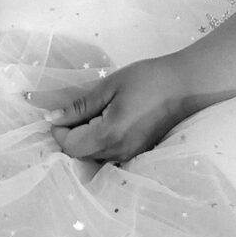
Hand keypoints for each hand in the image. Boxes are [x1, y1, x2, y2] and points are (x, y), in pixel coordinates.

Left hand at [46, 55, 193, 162]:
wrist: (183, 86)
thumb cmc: (145, 80)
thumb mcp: (108, 87)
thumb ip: (80, 106)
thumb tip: (52, 118)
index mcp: (109, 136)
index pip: (70, 146)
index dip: (58, 131)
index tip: (58, 112)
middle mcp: (118, 153)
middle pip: (80, 154)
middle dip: (70, 134)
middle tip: (74, 109)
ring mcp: (130, 156)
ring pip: (94, 156)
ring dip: (84, 138)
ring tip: (90, 112)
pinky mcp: (138, 153)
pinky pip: (109, 154)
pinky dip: (99, 141)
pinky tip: (104, 121)